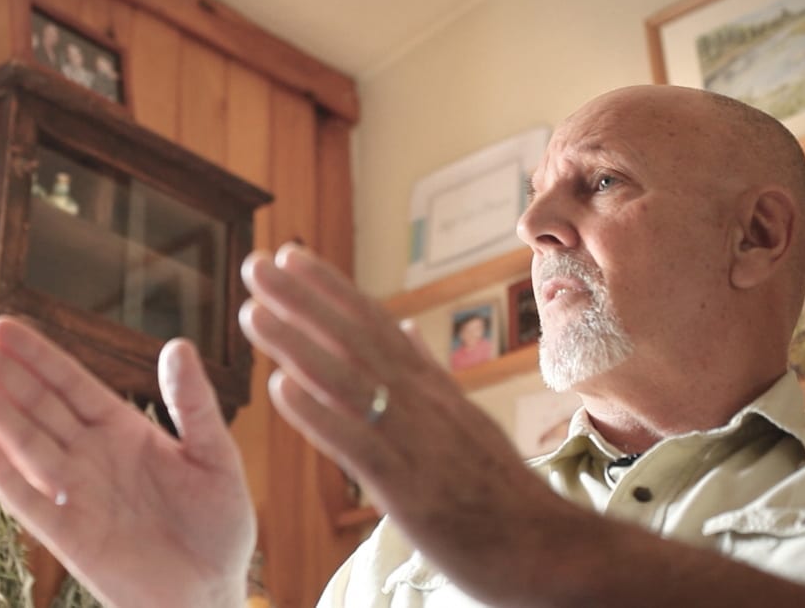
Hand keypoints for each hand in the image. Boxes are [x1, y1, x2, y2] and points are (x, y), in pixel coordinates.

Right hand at [0, 316, 254, 607]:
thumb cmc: (217, 523)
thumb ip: (194, 403)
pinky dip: (6, 475)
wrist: (214, 589)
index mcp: (124, 431)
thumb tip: (179, 344)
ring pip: (28, 445)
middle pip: (38, 406)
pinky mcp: (72, 537)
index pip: (71, 384)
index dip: (38, 356)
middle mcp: (92, 457)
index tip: (2, 325)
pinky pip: (32, 501)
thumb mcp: (215, 454)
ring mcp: (78, 495)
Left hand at [239, 244, 569, 604]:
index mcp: (434, 389)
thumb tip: (410, 331)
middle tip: (257, 263)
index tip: (293, 256)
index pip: (377, 325)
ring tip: (252, 311)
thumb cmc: (507, 493)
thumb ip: (433, 375)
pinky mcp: (410, 489)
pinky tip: (280, 388)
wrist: (551, 550)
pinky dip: (319, 413)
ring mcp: (417, 442)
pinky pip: (357, 443)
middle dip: (304, 299)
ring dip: (298, 343)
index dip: (332, 289)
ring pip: (350, 381)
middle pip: (358, 340)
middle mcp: (424, 403)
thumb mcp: (470, 420)